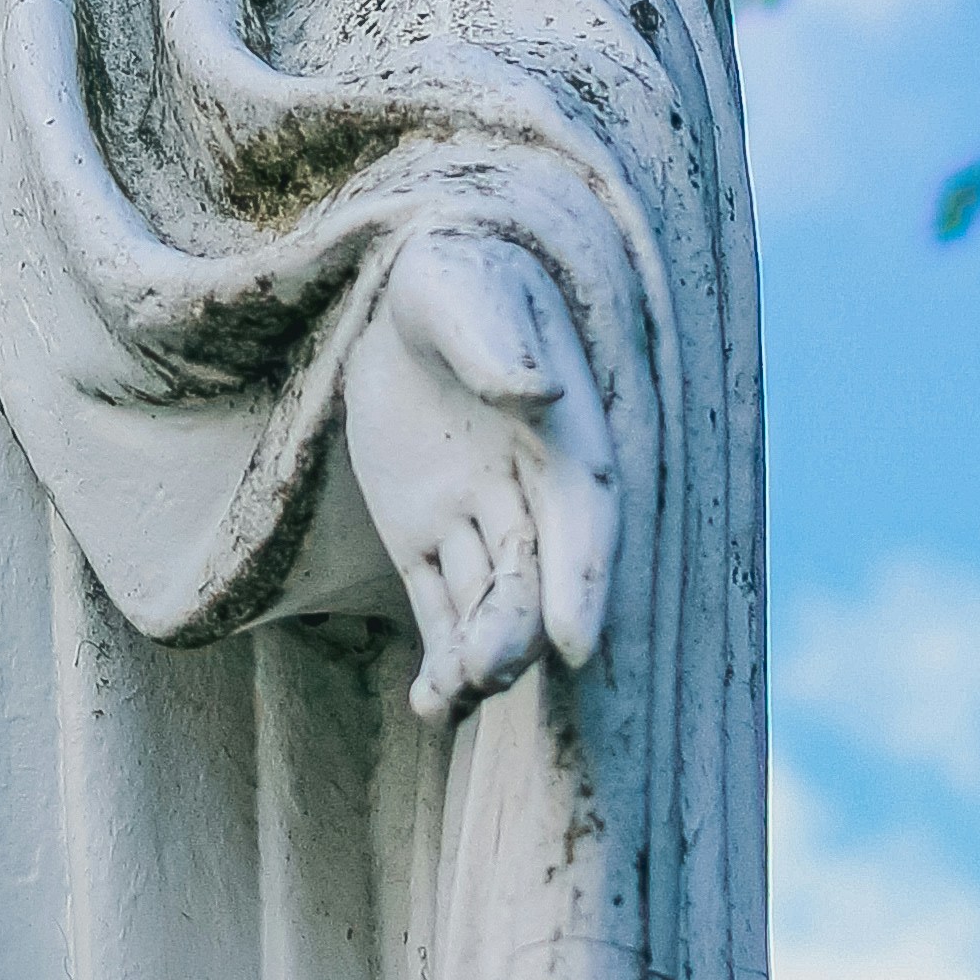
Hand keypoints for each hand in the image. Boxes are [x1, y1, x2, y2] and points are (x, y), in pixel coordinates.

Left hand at [342, 229, 616, 730]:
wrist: (393, 285)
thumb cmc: (443, 273)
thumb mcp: (457, 288)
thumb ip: (494, 339)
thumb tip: (540, 391)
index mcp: (564, 432)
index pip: (586, 515)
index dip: (586, 577)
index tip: (578, 642)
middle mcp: (532, 490)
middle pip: (538, 575)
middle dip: (520, 629)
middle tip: (488, 671)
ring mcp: (478, 518)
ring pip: (492, 604)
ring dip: (481, 656)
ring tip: (448, 696)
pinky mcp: (426, 537)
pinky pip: (441, 609)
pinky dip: (442, 659)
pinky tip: (430, 706)